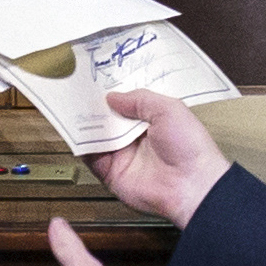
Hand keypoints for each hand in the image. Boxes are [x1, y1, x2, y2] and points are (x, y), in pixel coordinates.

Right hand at [85, 89, 230, 228]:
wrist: (192, 186)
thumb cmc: (190, 148)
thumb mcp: (169, 109)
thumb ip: (140, 99)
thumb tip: (112, 96)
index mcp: (151, 121)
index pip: (126, 103)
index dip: (112, 92)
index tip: (96, 79)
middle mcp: (135, 138)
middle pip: (107, 118)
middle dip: (94, 106)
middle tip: (78, 90)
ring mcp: (122, 155)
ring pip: (96, 136)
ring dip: (85, 123)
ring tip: (72, 106)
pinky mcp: (112, 173)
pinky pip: (91, 158)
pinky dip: (81, 145)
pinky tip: (76, 131)